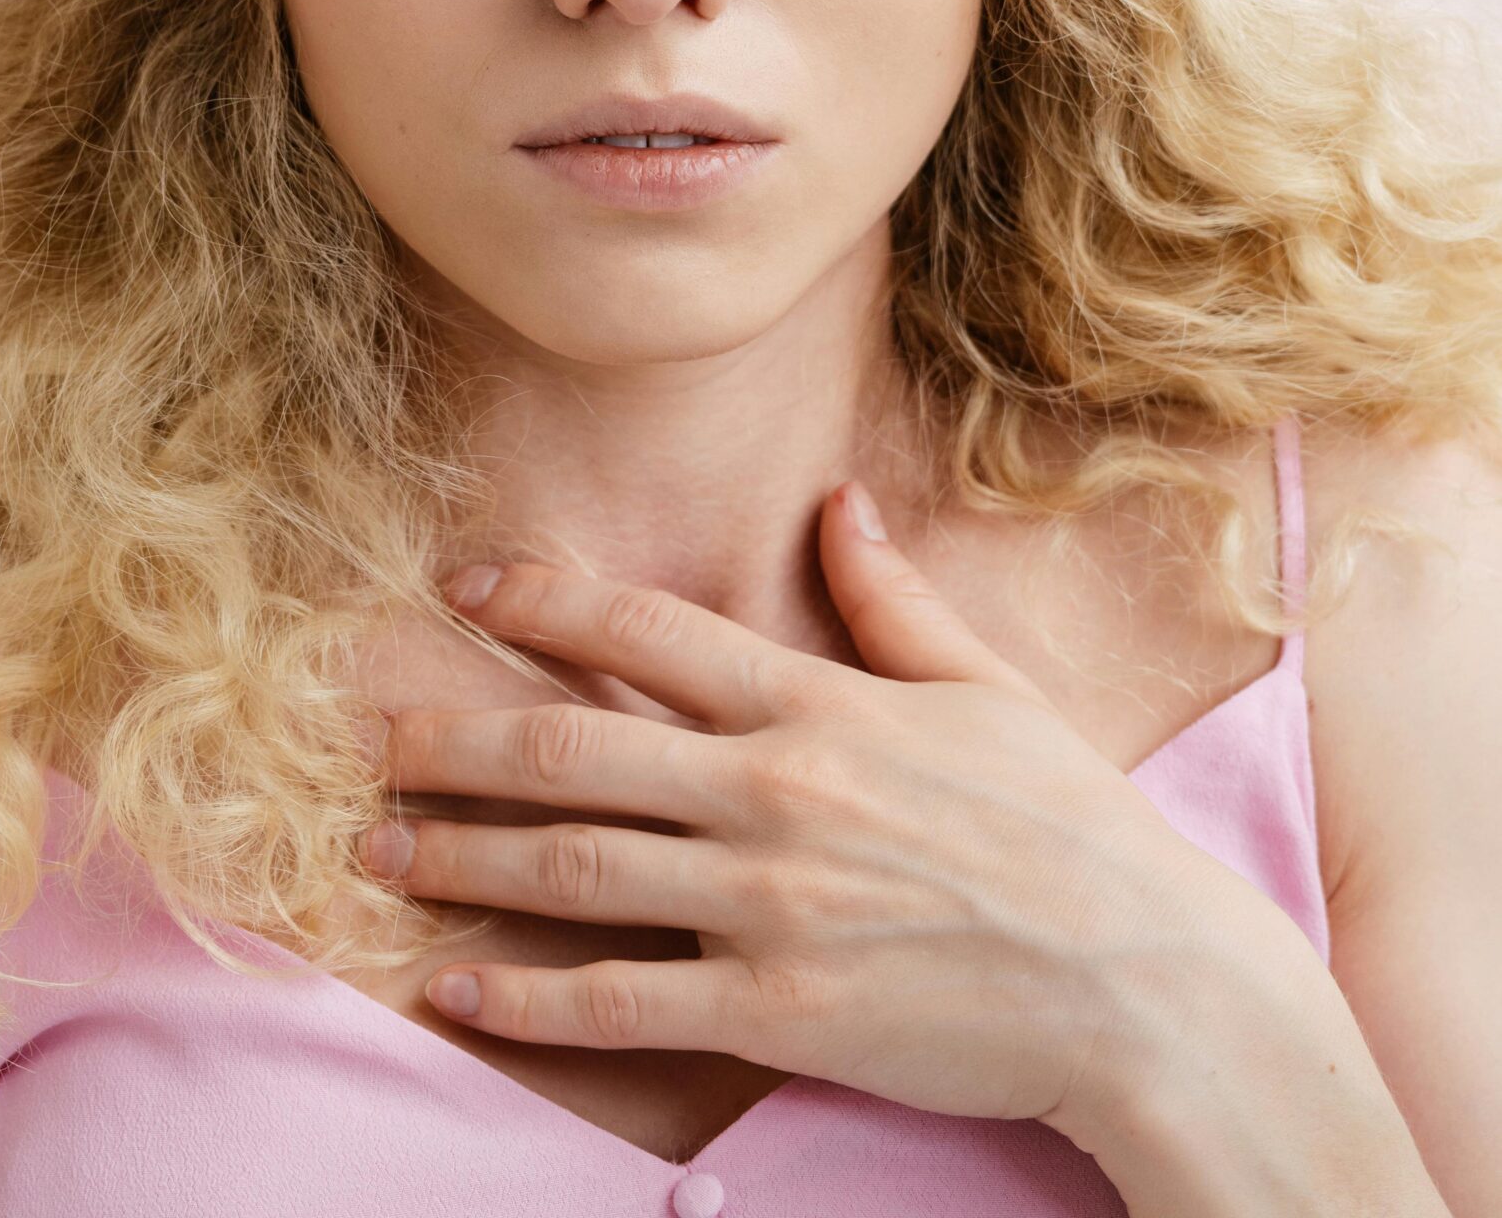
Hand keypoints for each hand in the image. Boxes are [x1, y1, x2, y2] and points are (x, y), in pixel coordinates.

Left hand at [360, 480, 1250, 1145]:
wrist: (1143, 983)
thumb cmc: (1069, 827)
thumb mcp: (986, 689)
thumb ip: (893, 600)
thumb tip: (835, 502)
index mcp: (822, 704)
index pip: (651, 634)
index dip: (545, 603)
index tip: (463, 587)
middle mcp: (777, 791)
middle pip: (579, 752)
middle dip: (461, 741)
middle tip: (370, 737)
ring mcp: (771, 904)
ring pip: (578, 872)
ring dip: (464, 859)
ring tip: (379, 851)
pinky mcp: (777, 1011)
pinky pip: (624, 1003)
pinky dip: (528, 1000)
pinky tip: (455, 988)